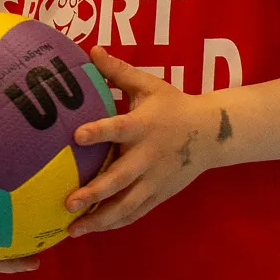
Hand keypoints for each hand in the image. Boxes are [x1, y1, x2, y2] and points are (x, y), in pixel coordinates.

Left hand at [65, 48, 223, 235]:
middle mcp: (147, 156)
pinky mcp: (158, 195)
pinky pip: (135, 213)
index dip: (98, 132)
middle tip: (68, 201)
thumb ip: (119, 71)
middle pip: (120, 178)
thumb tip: (91, 49)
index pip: (118, 128)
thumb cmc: (173, 105)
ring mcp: (154, 180)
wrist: (211, 134)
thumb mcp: (149, 85)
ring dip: (100, 219)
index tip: (76, 137)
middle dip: (94, 192)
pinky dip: (115, 223)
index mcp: (143, 126)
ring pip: (127, 205)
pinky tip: (93, 230)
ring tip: (73, 229)